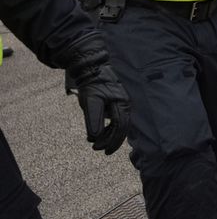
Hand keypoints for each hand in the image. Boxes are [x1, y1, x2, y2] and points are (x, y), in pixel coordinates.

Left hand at [57, 33, 130, 154]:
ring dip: (109, 135)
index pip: (120, 127)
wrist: (92, 68)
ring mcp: (122, 102)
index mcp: (121, 103)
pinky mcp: (116, 101)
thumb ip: (94, 119)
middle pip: (122, 127)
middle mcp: (125, 103)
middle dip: (111, 141)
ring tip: (96, 142)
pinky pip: (116, 118)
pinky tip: (100, 131)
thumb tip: (95, 137)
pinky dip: (108, 127)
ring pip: (120, 123)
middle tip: (98, 149)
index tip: (101, 150)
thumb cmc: (91, 84)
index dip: (112, 141)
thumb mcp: (90, 102)